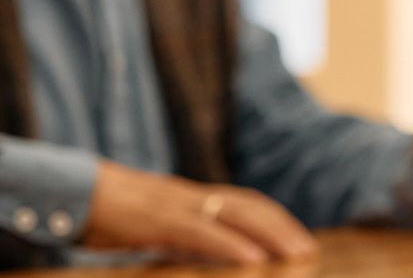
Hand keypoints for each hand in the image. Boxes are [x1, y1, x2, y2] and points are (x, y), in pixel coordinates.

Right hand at [82, 162, 317, 264]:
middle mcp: (188, 195)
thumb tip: (205, 255)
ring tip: (295, 253)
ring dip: (269, 234)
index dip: (273, 218)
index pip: (243, 201)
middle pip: (248, 205)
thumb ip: (177, 236)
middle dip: (282, 226)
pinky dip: (230, 245)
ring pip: (233, 214)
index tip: (298, 237)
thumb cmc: (103, 214)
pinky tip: (252, 260)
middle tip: (308, 249)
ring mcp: (173, 204)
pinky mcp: (154, 219)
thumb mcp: (146, 227)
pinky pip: (200, 231)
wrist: (64, 192)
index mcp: (187, 197)